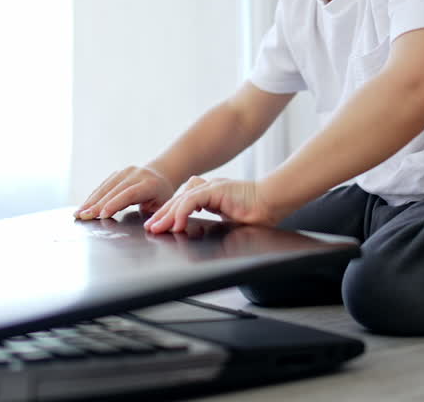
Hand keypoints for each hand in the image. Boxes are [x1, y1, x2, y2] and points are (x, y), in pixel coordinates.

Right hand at [76, 165, 178, 219]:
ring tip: (78, 213)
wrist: (162, 174)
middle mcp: (136, 174)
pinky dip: (93, 196)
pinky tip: (84, 205)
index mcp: (150, 184)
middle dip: (97, 205)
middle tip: (84, 216)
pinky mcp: (118, 173)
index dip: (115, 204)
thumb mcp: (164, 206)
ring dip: (91, 201)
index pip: (130, 194)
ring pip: (106, 187)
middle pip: (114, 190)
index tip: (102, 214)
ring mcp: (126, 172)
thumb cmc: (162, 196)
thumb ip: (155, 215)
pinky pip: (103, 185)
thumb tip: (149, 228)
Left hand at [145, 177, 277, 232]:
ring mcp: (212, 187)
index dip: (171, 213)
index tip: (160, 226)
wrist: (273, 202)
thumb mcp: (231, 220)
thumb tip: (204, 235)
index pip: (184, 202)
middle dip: (163, 214)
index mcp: (212, 195)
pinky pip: (192, 201)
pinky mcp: (216, 189)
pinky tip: (177, 225)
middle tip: (150, 228)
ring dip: (168, 215)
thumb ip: (216, 222)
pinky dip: (182, 213)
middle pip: (178, 200)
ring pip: (182, 200)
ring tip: (157, 228)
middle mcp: (209, 188)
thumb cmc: (258, 213)